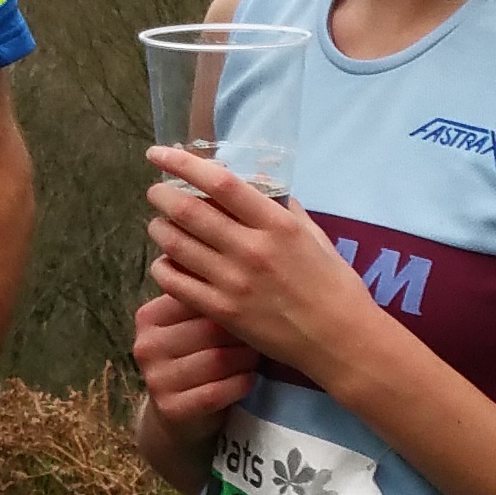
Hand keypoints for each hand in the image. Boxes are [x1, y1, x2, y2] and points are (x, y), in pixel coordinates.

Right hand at [132, 289, 260, 437]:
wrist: (180, 414)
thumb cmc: (197, 358)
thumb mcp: (192, 325)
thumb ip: (204, 298)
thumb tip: (241, 265)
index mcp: (148, 316)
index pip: (197, 297)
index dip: (231, 303)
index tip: (255, 306)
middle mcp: (146, 345)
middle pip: (211, 329)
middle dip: (242, 332)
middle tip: (262, 334)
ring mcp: (155, 378)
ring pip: (217, 360)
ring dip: (245, 360)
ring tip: (255, 357)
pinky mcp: (170, 408)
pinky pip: (216, 392)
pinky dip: (240, 384)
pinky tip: (248, 380)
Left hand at [141, 145, 377, 389]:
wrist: (340, 341)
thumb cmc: (333, 286)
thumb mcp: (314, 236)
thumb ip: (283, 207)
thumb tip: (257, 181)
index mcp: (277, 225)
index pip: (221, 184)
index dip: (184, 164)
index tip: (160, 153)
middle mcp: (252, 249)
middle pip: (188, 211)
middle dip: (161, 195)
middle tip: (156, 191)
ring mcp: (233, 282)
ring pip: (175, 245)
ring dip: (158, 229)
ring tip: (158, 224)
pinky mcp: (222, 311)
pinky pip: (175, 283)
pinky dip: (162, 267)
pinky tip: (165, 262)